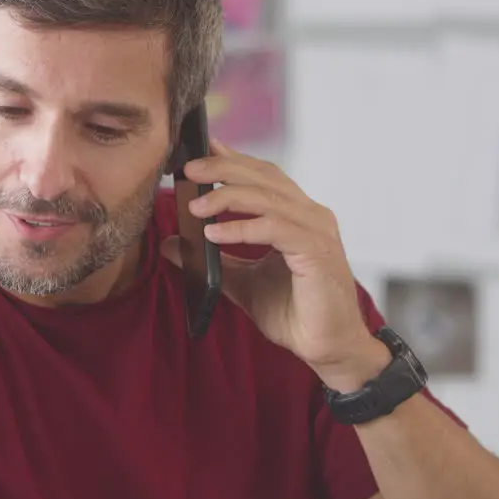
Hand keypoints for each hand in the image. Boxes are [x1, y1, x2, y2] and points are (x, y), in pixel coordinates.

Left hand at [161, 139, 390, 389]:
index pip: (263, 175)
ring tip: (194, 207)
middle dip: (222, 169)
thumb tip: (172, 243)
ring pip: (268, 198)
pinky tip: (214, 234)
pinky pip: (275, 229)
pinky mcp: (317, 253)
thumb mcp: (241, 282)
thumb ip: (214, 259)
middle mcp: (311, 216)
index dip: (232, 159)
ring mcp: (317, 232)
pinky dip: (242, 228)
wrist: (326, 348)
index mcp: (297, 216)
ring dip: (226, 197)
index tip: (199, 150)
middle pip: (263, 177)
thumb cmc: (294, 314)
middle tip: (188, 169)